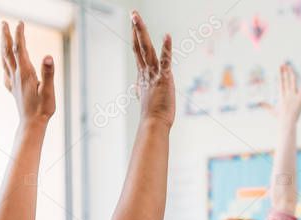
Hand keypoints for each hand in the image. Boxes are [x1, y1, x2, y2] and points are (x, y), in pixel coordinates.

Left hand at [1, 21, 55, 125]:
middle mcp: (17, 75)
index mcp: (25, 73)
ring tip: (2, 38)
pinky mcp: (14, 89)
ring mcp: (13, 82)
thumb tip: (48, 56)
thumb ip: (48, 73)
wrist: (32, 124)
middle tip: (3, 23)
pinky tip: (5, 65)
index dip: (20, 35)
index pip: (21, 49)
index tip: (20, 23)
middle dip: (6, 36)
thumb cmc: (43, 109)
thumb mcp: (49, 91)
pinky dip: (4, 63)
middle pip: (8, 51)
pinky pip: (5, 72)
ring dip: (3, 46)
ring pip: (4, 60)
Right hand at [132, 11, 174, 127]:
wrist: (154, 124)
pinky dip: (166, 48)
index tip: (134, 25)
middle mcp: (146, 72)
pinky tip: (167, 36)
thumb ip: (142, 88)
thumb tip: (137, 87)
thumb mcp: (146, 97)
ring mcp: (154, 74)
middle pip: (139, 46)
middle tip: (133, 13)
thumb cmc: (152, 114)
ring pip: (147, 49)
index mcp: (143, 75)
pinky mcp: (163, 79)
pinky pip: (165, 61)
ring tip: (137, 17)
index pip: (138, 52)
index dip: (136, 37)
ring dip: (142, 32)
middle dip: (136, 28)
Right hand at [268, 63, 300, 124]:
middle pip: (286, 80)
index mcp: (281, 96)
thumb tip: (258, 103)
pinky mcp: (300, 100)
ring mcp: (294, 96)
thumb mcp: (272, 111)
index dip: (280, 74)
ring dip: (292, 74)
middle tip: (284, 64)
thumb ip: (266, 106)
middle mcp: (287, 94)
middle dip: (285, 71)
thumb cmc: (280, 119)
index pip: (281, 82)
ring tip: (291, 67)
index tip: (280, 67)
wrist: (287, 124)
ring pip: (293, 82)